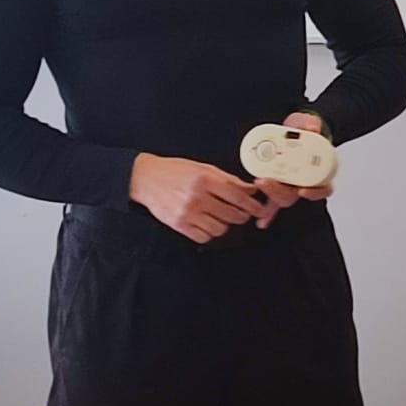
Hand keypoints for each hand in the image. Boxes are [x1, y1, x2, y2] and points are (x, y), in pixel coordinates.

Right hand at [129, 154, 263, 244]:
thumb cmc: (174, 171)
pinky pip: (204, 237)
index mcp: (205, 179)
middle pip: (232, 215)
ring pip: (220, 229)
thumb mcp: (203, 168)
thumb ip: (228, 179)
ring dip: (224, 224)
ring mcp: (187, 213)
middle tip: (241, 212)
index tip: (259, 208)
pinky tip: (206, 223)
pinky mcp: (179, 225)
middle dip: (241, 215)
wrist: (146, 178)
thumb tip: (249, 189)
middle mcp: (197, 197)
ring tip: (220, 216)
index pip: (238, 196)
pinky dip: (209, 233)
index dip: (253, 205)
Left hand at [249, 111, 335, 228]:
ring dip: (270, 194)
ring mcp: (290, 184)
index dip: (315, 192)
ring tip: (258, 182)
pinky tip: (261, 221)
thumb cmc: (305, 130)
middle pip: (295, 195)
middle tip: (267, 180)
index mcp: (318, 170)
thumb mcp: (309, 122)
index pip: (323, 187)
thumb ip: (312, 123)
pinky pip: (271, 201)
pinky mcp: (277, 184)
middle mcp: (304, 181)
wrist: (297, 129)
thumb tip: (312, 127)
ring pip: (282, 198)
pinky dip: (267, 213)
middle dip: (280, 191)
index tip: (303, 190)